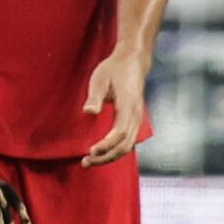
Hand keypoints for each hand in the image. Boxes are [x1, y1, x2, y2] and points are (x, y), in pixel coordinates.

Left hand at [81, 49, 148, 167]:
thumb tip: (88, 112)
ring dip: (109, 157)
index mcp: (129, 106)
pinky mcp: (134, 121)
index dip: (106, 145)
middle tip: (85, 162)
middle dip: (105, 157)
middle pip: (124, 145)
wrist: (133, 61)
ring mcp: (137, 119)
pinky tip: (101, 154)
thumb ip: (94, 97)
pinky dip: (115, 151)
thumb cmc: (114, 69)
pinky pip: (127, 142)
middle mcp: (136, 116)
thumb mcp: (100, 79)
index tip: (91, 151)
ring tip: (90, 161)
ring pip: (127, 147)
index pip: (120, 133)